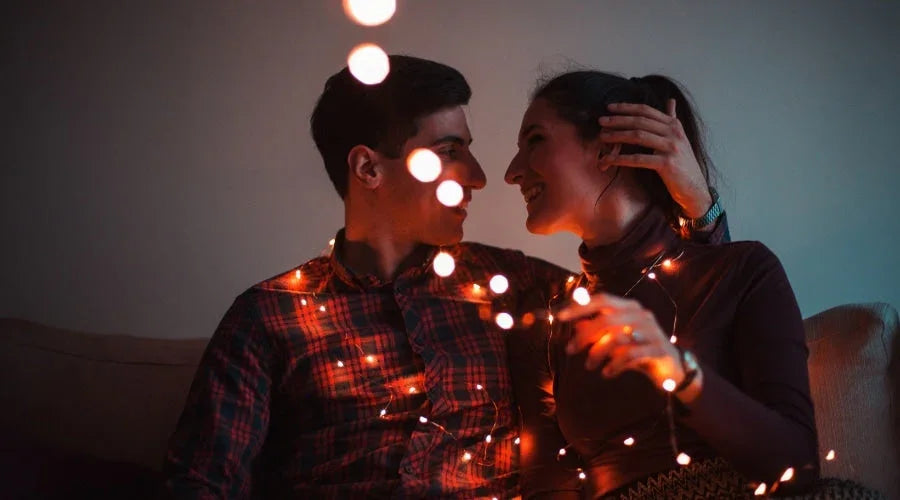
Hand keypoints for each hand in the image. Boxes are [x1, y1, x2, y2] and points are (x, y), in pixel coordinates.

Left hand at [557, 292, 683, 389]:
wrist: (672, 367)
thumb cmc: (639, 350)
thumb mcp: (616, 340)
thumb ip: (598, 332)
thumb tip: (575, 326)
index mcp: (630, 308)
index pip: (602, 300)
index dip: (580, 307)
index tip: (560, 317)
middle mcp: (641, 315)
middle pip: (606, 320)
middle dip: (584, 336)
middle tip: (569, 350)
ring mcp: (652, 331)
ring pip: (616, 338)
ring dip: (597, 353)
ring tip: (589, 366)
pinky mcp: (658, 349)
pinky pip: (630, 355)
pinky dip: (615, 365)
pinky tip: (607, 373)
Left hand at [598, 100, 711, 218]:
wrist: (695, 188)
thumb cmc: (684, 164)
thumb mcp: (680, 138)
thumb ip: (673, 119)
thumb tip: (671, 101)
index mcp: (674, 125)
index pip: (646, 111)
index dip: (627, 107)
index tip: (610, 107)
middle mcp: (674, 133)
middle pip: (640, 121)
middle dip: (618, 120)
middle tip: (601, 121)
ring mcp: (671, 147)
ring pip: (638, 136)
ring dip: (617, 135)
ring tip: (602, 136)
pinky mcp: (667, 164)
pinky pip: (638, 159)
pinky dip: (621, 158)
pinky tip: (608, 159)